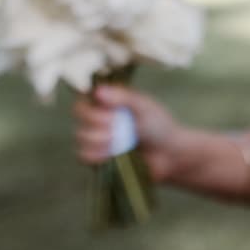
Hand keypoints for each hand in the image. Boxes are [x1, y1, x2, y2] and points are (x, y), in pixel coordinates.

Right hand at [72, 83, 189, 181]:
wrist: (169, 155)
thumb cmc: (159, 126)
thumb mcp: (143, 107)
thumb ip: (122, 98)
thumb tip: (97, 91)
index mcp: (110, 101)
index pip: (85, 95)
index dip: (90, 103)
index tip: (107, 110)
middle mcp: (101, 117)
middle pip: (80, 115)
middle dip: (95, 121)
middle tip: (115, 127)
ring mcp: (98, 138)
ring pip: (80, 136)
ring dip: (96, 140)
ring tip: (116, 144)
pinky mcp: (99, 157)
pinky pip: (83, 156)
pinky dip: (93, 155)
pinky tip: (108, 155)